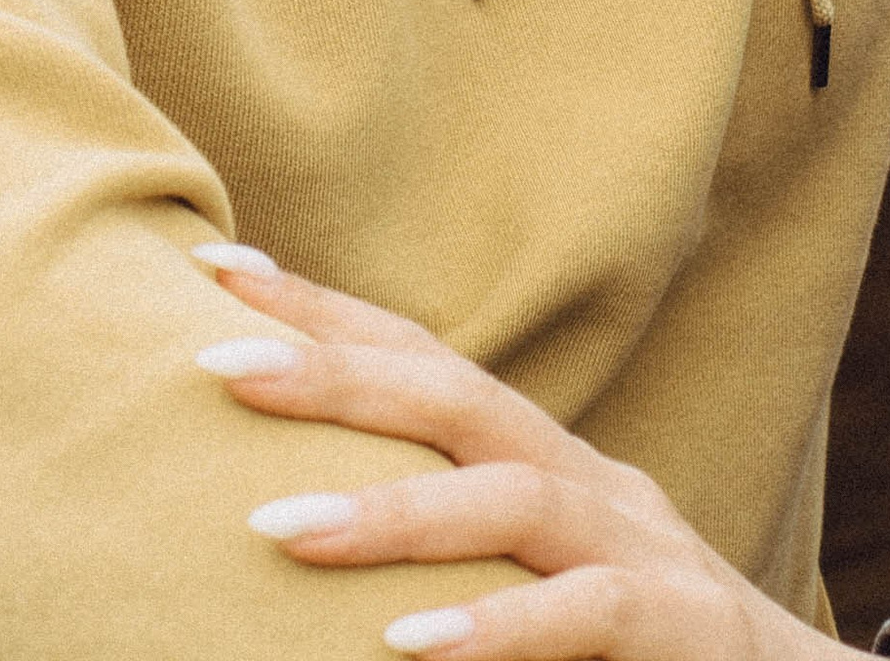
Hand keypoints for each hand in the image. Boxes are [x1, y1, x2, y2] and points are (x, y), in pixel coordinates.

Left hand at [195, 248, 862, 660]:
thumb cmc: (633, 648)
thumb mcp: (529, 579)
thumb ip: (443, 545)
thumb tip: (291, 524)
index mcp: (541, 465)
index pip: (427, 364)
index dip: (328, 313)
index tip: (217, 268)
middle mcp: (586, 482)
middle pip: (459, 397)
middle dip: (336, 372)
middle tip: (216, 364)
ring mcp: (636, 543)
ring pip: (512, 498)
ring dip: (393, 513)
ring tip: (275, 529)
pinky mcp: (673, 621)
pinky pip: (583, 612)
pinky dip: (499, 624)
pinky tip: (411, 642)